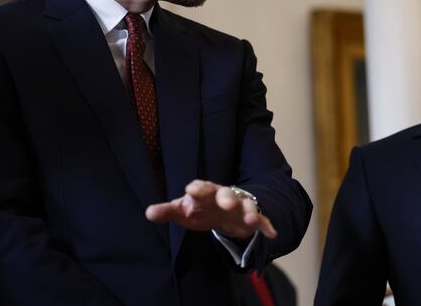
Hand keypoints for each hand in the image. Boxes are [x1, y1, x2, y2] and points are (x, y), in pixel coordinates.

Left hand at [145, 180, 276, 238]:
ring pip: (247, 204)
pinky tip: (272, 233)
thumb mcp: (184, 210)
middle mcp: (224, 196)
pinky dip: (267, 225)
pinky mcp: (252, 217)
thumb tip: (148, 213)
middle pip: (226, 193)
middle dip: (227, 197)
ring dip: (249, 210)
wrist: (225, 210)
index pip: (201, 187)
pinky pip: (262, 219)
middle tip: (226, 203)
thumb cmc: (202, 208)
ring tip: (250, 219)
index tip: (190, 191)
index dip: (197, 189)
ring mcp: (240, 205)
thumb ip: (168, 211)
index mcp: (206, 192)